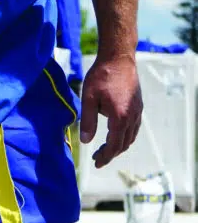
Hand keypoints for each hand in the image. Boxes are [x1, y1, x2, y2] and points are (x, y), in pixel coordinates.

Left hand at [79, 54, 142, 168]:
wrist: (118, 58)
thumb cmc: (101, 76)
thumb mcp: (88, 99)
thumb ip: (87, 121)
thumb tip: (85, 141)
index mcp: (120, 117)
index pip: (114, 145)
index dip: (105, 157)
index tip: (96, 164)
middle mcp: (133, 115)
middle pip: (124, 143)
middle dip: (111, 154)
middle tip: (96, 159)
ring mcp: (137, 110)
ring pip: (131, 136)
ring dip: (118, 146)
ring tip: (104, 150)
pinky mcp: (137, 105)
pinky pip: (133, 127)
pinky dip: (124, 136)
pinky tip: (114, 135)